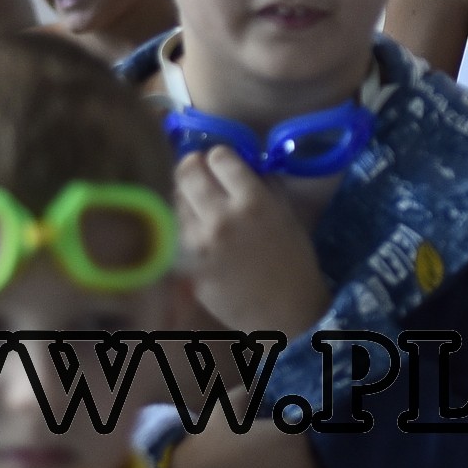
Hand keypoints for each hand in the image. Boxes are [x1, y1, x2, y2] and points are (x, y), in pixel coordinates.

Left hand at [175, 149, 330, 337]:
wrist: (283, 309)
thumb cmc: (292, 260)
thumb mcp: (286, 215)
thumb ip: (266, 186)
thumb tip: (247, 163)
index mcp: (254, 200)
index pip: (220, 158)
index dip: (219, 158)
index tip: (221, 163)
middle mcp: (223, 216)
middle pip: (190, 174)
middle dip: (192, 167)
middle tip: (194, 169)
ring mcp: (200, 242)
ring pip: (177, 202)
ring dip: (185, 198)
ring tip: (196, 203)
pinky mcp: (186, 264)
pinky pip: (175, 232)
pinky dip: (181, 226)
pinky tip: (193, 229)